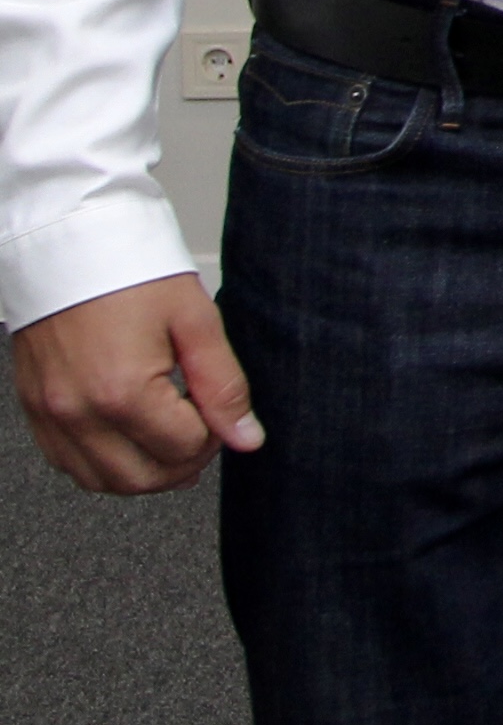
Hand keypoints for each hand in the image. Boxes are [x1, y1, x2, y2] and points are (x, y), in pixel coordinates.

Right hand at [13, 273, 260, 493]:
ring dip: (142, 472)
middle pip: (140, 479)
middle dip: (182, 465)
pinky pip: (66, 462)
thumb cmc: (131, 271)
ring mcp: (50, 414)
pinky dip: (102, 462)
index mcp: (122, 392)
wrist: (71, 243)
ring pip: (100, 481)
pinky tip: (128, 436)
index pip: (183, 449)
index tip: (219, 411)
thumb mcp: (196, 321)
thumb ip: (223, 386)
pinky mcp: (34, 407)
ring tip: (169, 438)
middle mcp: (77, 412)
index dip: (214, 436)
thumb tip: (246, 437)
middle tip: (202, 433)